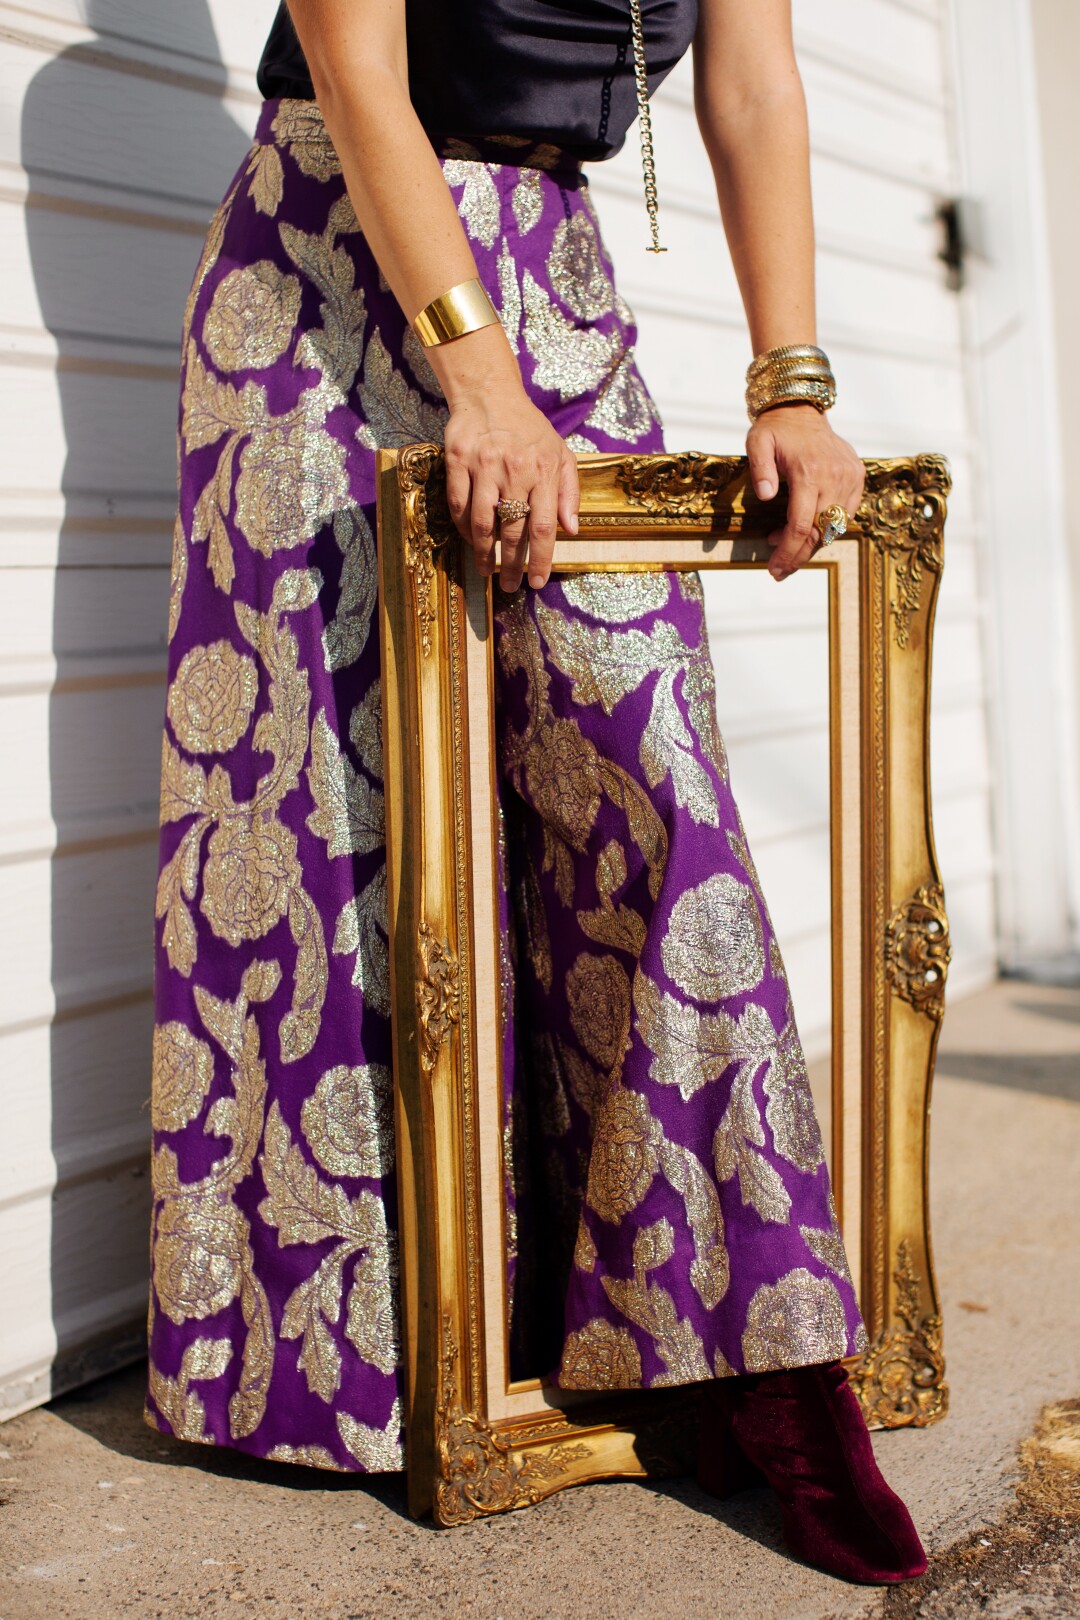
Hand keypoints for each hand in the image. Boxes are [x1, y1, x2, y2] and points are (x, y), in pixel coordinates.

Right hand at [443, 382, 578, 590]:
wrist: (491, 395)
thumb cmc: (530, 429)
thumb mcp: (560, 454)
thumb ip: (568, 492)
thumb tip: (572, 531)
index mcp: (543, 470)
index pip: (543, 526)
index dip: (540, 559)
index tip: (536, 582)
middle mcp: (514, 469)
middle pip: (512, 530)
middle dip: (511, 564)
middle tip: (508, 585)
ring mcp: (483, 465)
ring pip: (482, 522)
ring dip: (484, 553)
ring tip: (486, 570)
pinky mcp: (457, 460)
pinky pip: (458, 504)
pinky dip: (463, 528)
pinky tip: (470, 541)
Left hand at [746, 404, 864, 581]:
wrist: (801, 411)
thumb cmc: (776, 430)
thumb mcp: (758, 443)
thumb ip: (759, 470)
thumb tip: (765, 497)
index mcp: (809, 472)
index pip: (801, 525)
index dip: (788, 552)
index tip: (774, 568)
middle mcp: (834, 476)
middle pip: (820, 532)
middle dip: (798, 556)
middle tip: (780, 571)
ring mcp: (849, 477)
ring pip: (834, 527)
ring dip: (812, 545)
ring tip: (788, 550)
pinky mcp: (857, 477)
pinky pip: (846, 515)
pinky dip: (828, 529)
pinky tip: (807, 531)